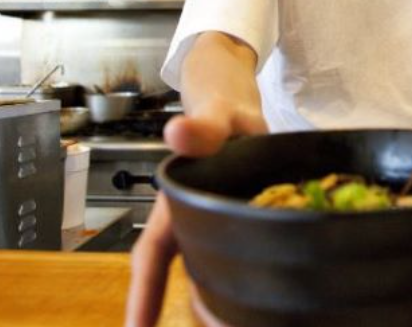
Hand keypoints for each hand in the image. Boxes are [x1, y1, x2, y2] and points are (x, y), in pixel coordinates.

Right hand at [124, 108, 266, 326]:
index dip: (144, 296)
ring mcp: (216, 227)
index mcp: (177, 202)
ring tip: (235, 325)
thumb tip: (178, 131)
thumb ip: (200, 127)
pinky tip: (267, 305)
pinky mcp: (242, 228)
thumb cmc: (220, 115)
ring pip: (208, 274)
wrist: (236, 107)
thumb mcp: (213, 117)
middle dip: (189, 311)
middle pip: (183, 275)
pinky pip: (239, 262)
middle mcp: (191, 220)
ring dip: (216, 305)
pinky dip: (246, 286)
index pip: (152, 256)